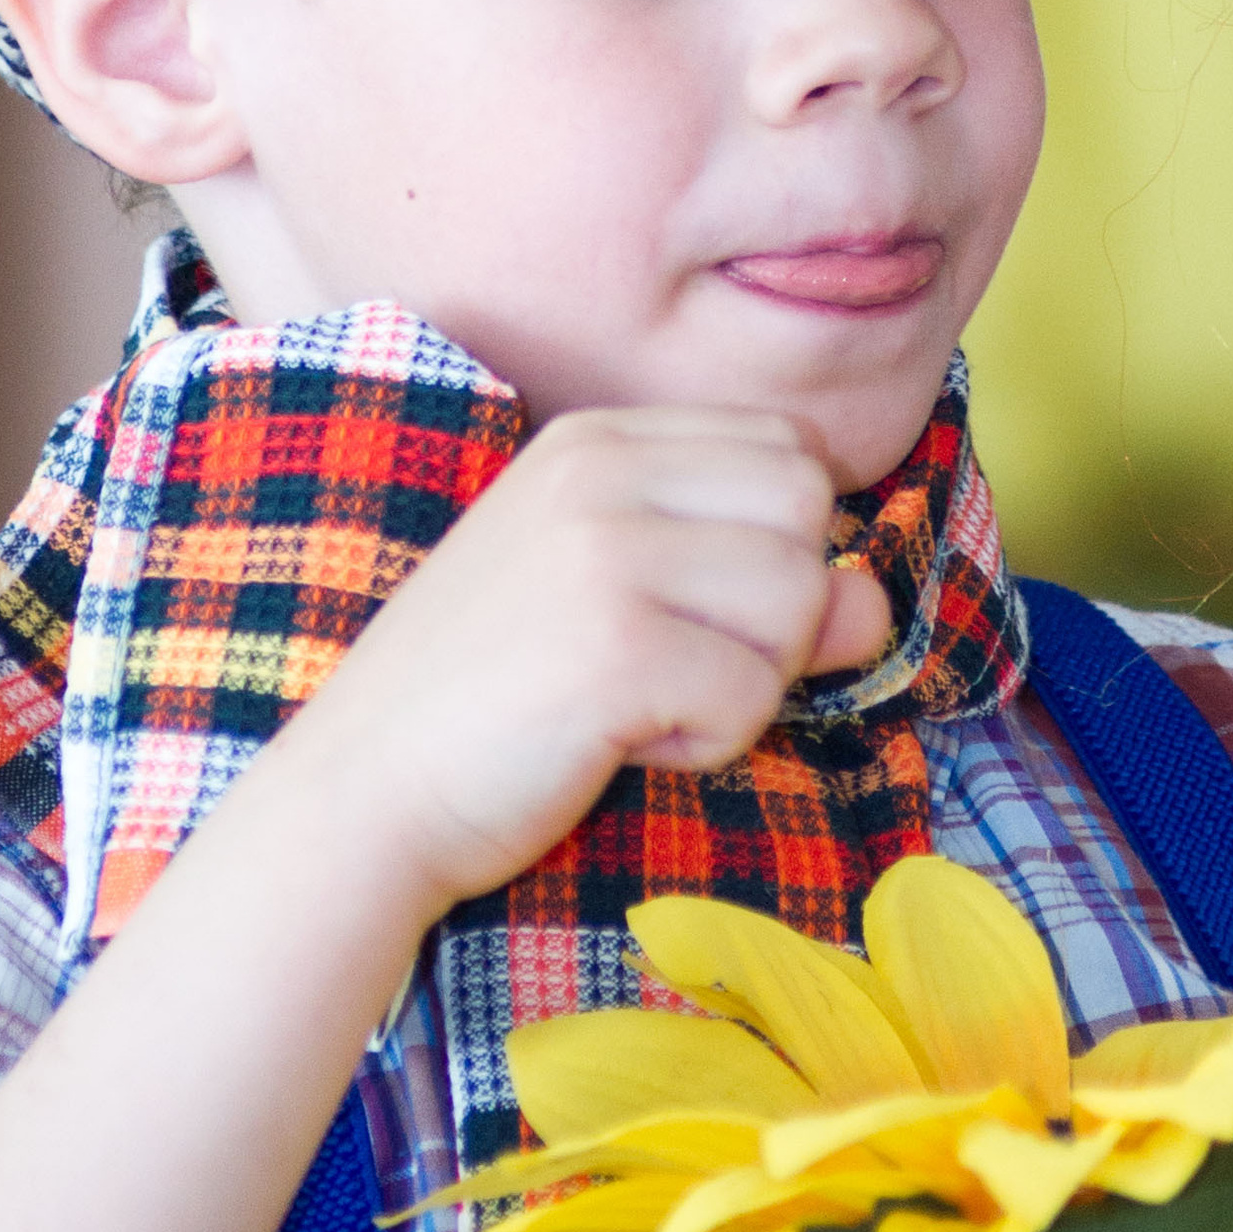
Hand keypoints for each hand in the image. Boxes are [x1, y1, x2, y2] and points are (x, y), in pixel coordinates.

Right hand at [272, 405, 892, 918]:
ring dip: (744, 685)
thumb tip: (871, 603)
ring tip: (637, 704)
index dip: (774, 548)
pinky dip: (706, 743)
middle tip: (670, 665)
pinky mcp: (617, 647)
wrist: (361, 792)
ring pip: (799, 605)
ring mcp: (607, 552)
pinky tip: (617, 743)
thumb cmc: (495, 702)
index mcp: (597, 439)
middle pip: (809, 516)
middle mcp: (602, 471)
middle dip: (774, 614)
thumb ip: (754, 580)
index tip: (684, 609)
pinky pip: (753, 697)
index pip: (789, 452)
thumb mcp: (625, 604)